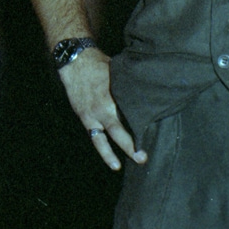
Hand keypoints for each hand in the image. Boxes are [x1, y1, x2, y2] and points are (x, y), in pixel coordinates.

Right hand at [58, 47, 145, 170]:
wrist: (75, 62)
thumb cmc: (100, 66)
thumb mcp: (119, 74)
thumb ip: (130, 89)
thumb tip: (151, 96)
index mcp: (114, 97)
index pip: (131, 117)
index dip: (142, 128)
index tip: (153, 139)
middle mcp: (103, 108)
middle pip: (117, 131)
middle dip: (130, 146)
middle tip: (142, 158)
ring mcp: (91, 114)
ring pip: (101, 138)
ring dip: (109, 153)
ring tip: (117, 166)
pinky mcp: (84, 117)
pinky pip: (93, 135)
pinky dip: (101, 148)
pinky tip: (110, 160)